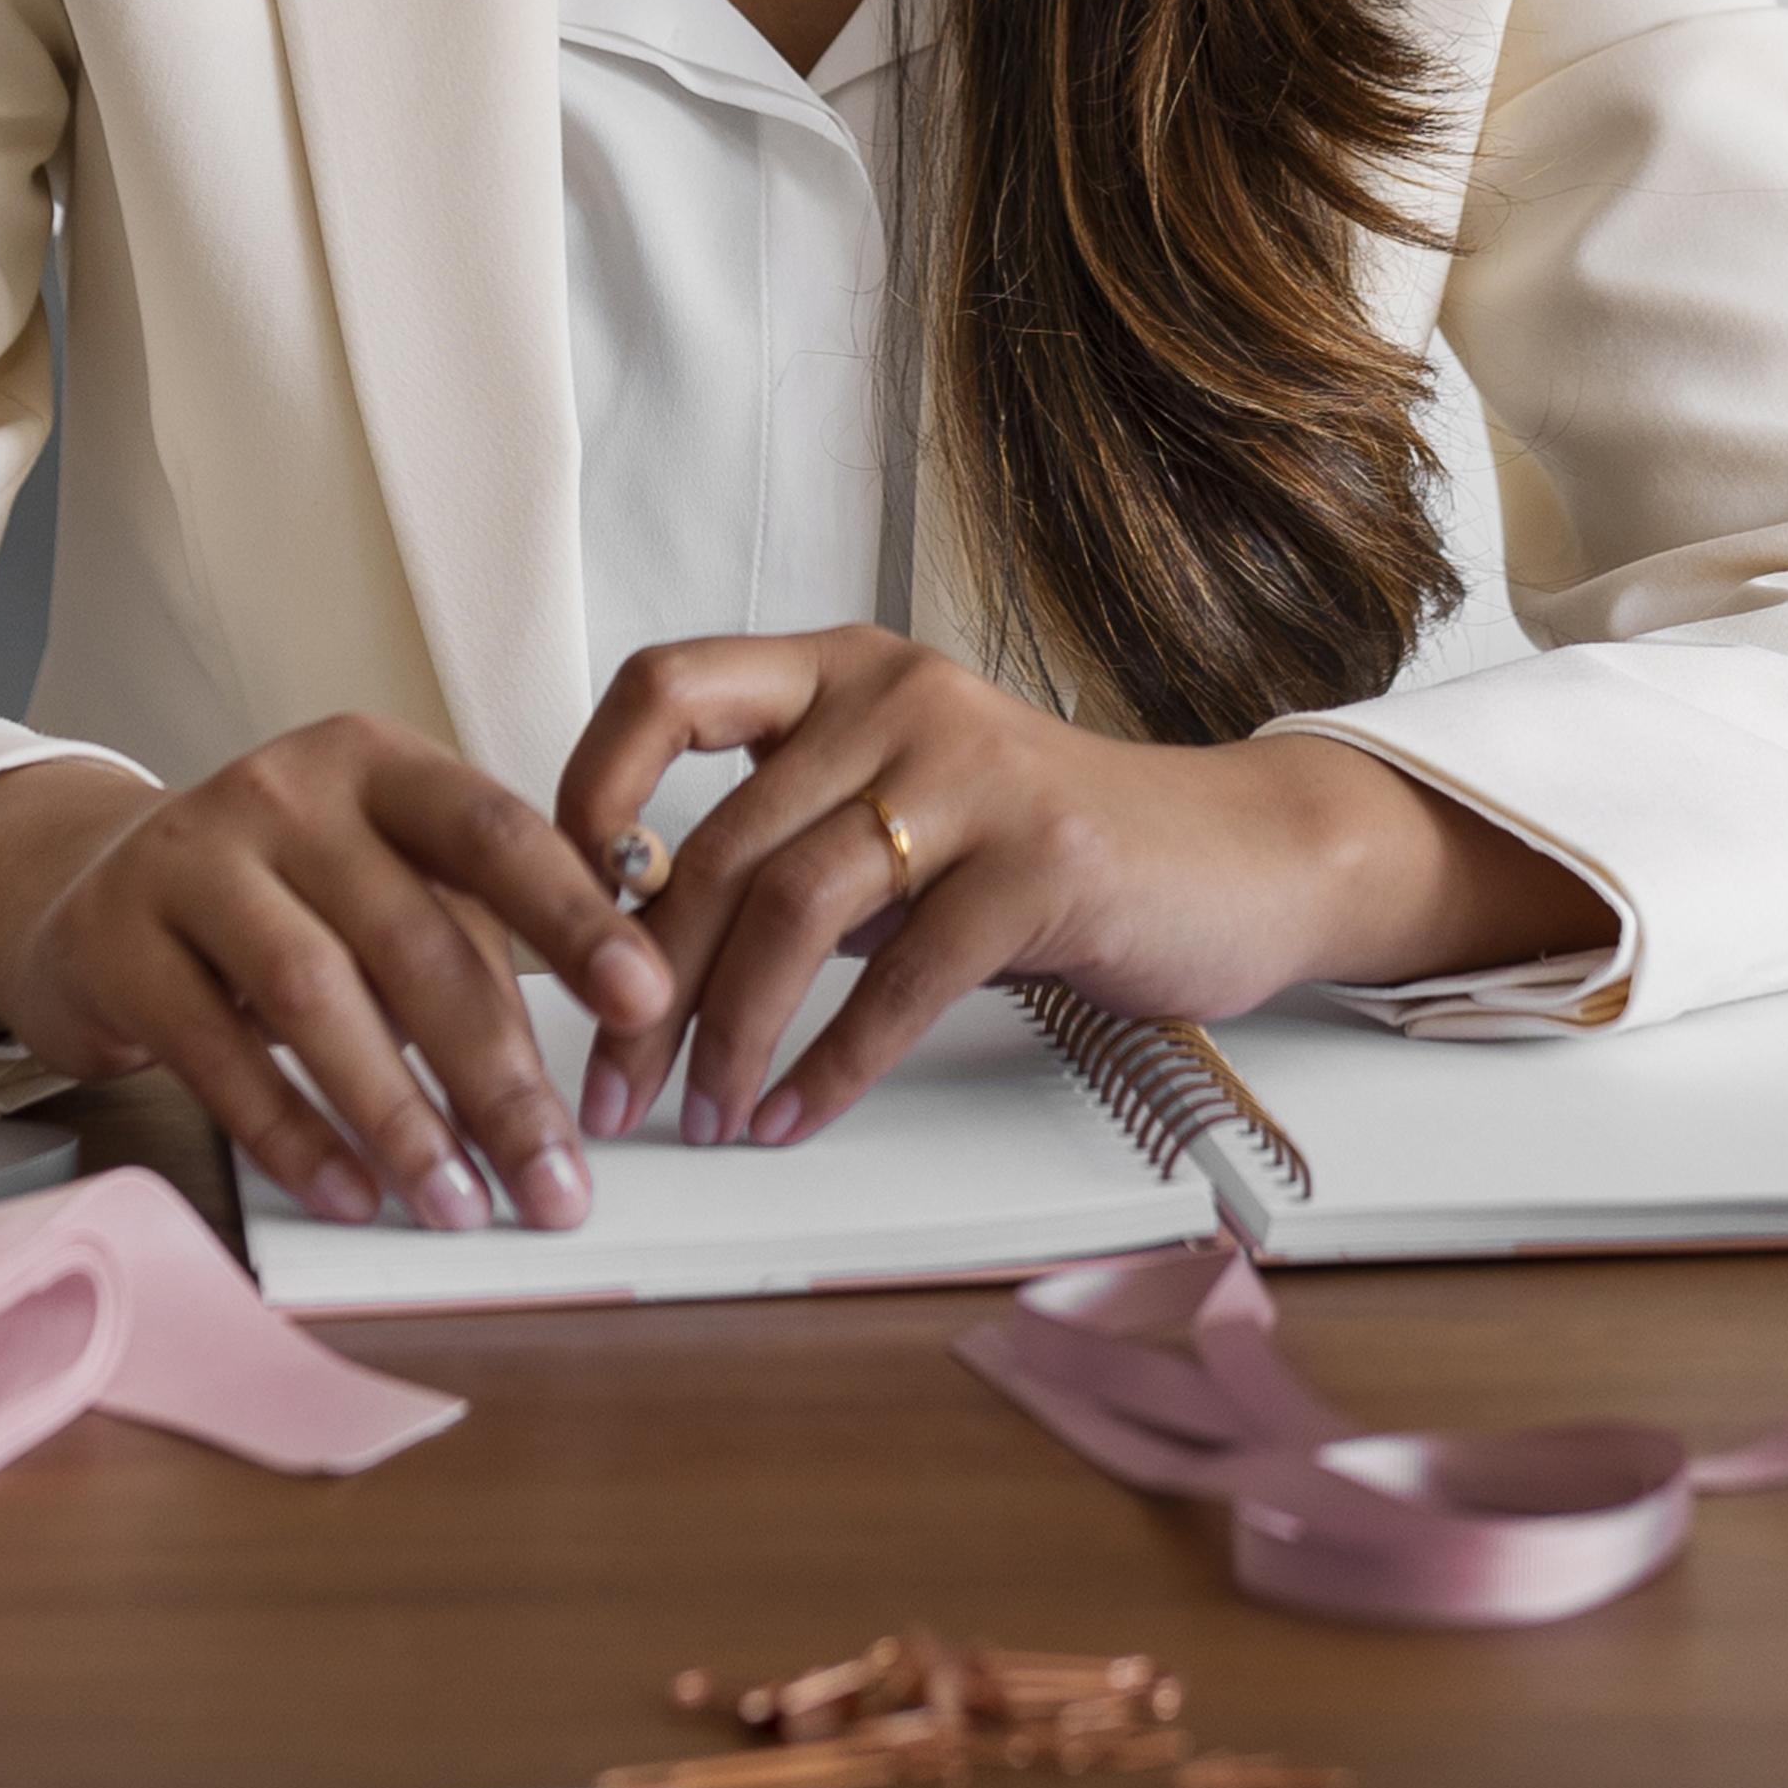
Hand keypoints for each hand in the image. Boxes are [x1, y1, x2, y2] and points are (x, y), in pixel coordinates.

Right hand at [0, 730, 678, 1233]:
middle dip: (496, 1074)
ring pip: (316, 995)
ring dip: (400, 1115)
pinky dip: (295, 1133)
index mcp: (379, 765)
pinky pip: (220, 1052)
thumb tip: (588, 1062)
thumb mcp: (380, 880)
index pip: (495, 830)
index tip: (646, 1000)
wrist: (86, 892)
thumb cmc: (279, 898)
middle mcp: (287, 792)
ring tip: (460, 1205)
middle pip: (412, 937)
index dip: (574, 916)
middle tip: (556, 1180)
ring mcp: (192, 861)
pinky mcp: (120, 944)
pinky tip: (354, 1193)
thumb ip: (471, 938)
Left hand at [545, 630, 1579, 1146]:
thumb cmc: (1038, 849)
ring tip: (699, 1118)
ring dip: (727, 1035)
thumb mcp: (897, 814)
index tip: (554, 907)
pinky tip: (792, 1117)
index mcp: (842, 669)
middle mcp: (896, 697)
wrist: (1232, 859)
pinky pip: (899, 978)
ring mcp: (973, 772)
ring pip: (793, 909)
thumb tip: (625, 941)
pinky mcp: (1039, 865)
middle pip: (721, 841)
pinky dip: (831, 1064)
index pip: (668, 686)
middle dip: (643, 985)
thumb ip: (786, 844)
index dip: (589, 787)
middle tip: (606, 1088)